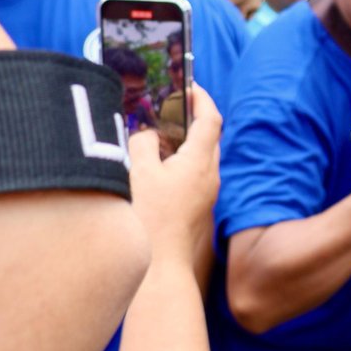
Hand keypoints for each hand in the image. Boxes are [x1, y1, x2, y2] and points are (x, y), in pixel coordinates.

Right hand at [128, 83, 221, 266]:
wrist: (162, 264)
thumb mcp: (139, 172)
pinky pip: (194, 174)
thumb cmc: (151, 217)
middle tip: (168, 106)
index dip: (202, 98)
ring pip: (200, 156)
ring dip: (183, 142)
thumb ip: (143, 143)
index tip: (189, 85)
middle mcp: (210, 175)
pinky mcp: (198, 206)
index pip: (211, 119)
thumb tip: (147, 135)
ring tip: (157, 135)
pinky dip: (180, 162)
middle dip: (191, 118)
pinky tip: (157, 167)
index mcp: (200, 161)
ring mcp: (207, 192)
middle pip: (208, 136)